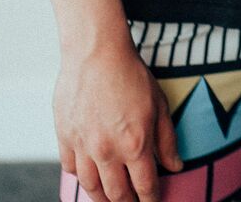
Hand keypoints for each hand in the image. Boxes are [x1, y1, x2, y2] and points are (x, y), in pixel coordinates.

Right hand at [54, 38, 183, 201]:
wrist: (96, 54)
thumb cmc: (131, 75)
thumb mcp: (159, 105)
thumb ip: (167, 140)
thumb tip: (176, 165)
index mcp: (134, 145)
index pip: (144, 186)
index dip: (150, 199)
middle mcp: (107, 151)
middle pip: (116, 194)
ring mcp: (83, 146)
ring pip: (90, 186)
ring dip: (101, 197)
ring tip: (109, 198)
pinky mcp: (65, 136)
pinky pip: (70, 168)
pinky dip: (80, 175)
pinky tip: (88, 175)